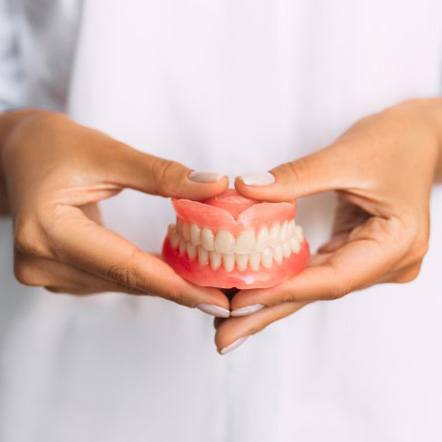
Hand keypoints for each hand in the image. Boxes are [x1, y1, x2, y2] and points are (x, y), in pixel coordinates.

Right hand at [0, 109, 229, 314]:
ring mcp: (44, 272)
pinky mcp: (53, 273)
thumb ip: (162, 174)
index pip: (125, 266)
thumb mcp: (108, 153)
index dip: (175, 285)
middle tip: (224, 294)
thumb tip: (215, 186)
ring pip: (119, 284)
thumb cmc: (53, 145)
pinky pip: (109, 279)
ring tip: (205, 280)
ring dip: (161, 282)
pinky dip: (140, 274)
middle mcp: (41, 261)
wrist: (15, 153)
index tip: (217, 299)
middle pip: (125, 280)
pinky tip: (169, 269)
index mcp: (48, 230)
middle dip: (177, 288)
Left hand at [215, 98, 441, 352]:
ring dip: (271, 300)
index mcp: (396, 244)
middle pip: (318, 292)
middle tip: (224, 337)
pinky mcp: (357, 251)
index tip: (238, 303)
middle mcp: (387, 263)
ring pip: (313, 286)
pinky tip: (256, 290)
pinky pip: (316, 271)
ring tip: (231, 320)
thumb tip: (245, 189)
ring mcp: (373, 261)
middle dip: (268, 313)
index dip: (282, 291)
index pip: (331, 278)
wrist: (420, 137)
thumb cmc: (395, 141)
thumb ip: (295, 176)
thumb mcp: (344, 156)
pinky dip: (284, 280)